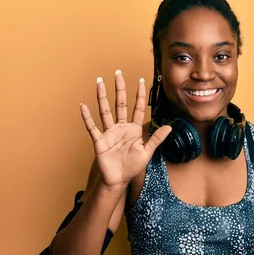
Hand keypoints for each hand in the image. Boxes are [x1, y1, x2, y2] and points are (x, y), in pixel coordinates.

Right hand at [80, 70, 171, 188]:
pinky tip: (83, 106)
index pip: (138, 108)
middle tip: (118, 73)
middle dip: (120, 88)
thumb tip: (170, 126)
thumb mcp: (147, 152)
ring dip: (102, 97)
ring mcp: (109, 133)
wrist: (118, 180)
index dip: (140, 95)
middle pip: (120, 104)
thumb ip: (156, 139)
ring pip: (105, 111)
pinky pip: (92, 127)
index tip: (142, 81)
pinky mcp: (99, 141)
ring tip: (99, 82)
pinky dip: (87, 117)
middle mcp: (121, 127)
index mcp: (134, 130)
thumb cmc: (132, 167)